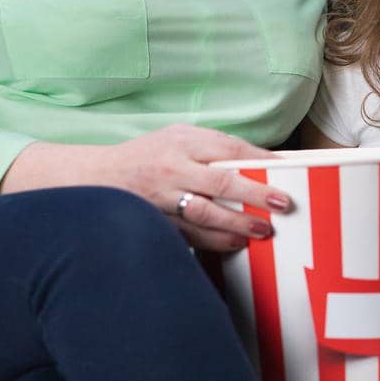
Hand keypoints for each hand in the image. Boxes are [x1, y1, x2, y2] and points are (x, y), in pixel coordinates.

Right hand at [2, 124, 292, 251]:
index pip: (227, 149)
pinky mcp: (156, 223)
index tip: (286, 169)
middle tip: (282, 204)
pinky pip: (190, 236)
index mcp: (181, 142)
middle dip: (255, 193)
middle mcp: (171, 170)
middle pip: (220, 182)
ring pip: (205, 214)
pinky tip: (235, 243)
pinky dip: (215, 242)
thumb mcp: (177, 137)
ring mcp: (162, 199)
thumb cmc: (146, 155)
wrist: (94, 179)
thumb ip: (213, 146)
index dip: (259, 160)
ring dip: (237, 224)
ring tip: (261, 230)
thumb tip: (263, 160)